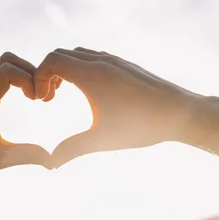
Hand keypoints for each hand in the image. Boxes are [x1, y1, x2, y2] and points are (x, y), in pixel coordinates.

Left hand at [0, 52, 52, 192]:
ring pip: (3, 64)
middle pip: (7, 59)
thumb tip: (52, 161)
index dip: (29, 79)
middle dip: (30, 71)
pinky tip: (25, 99)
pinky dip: (16, 79)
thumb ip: (26, 156)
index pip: (8, 70)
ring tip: (35, 96)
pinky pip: (0, 75)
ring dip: (23, 73)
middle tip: (40, 95)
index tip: (38, 100)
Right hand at [35, 47, 200, 167]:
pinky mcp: (125, 65)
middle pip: (61, 54)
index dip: (38, 78)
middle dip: (48, 74)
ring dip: (64, 70)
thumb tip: (49, 165)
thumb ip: (71, 149)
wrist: (180, 113)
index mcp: (90, 74)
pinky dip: (80, 68)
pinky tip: (88, 92)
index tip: (43, 101)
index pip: (51, 60)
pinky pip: (93, 57)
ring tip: (64, 95)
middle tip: (49, 99)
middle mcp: (101, 61)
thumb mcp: (101, 140)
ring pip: (78, 54)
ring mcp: (114, 61)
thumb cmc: (140, 126)